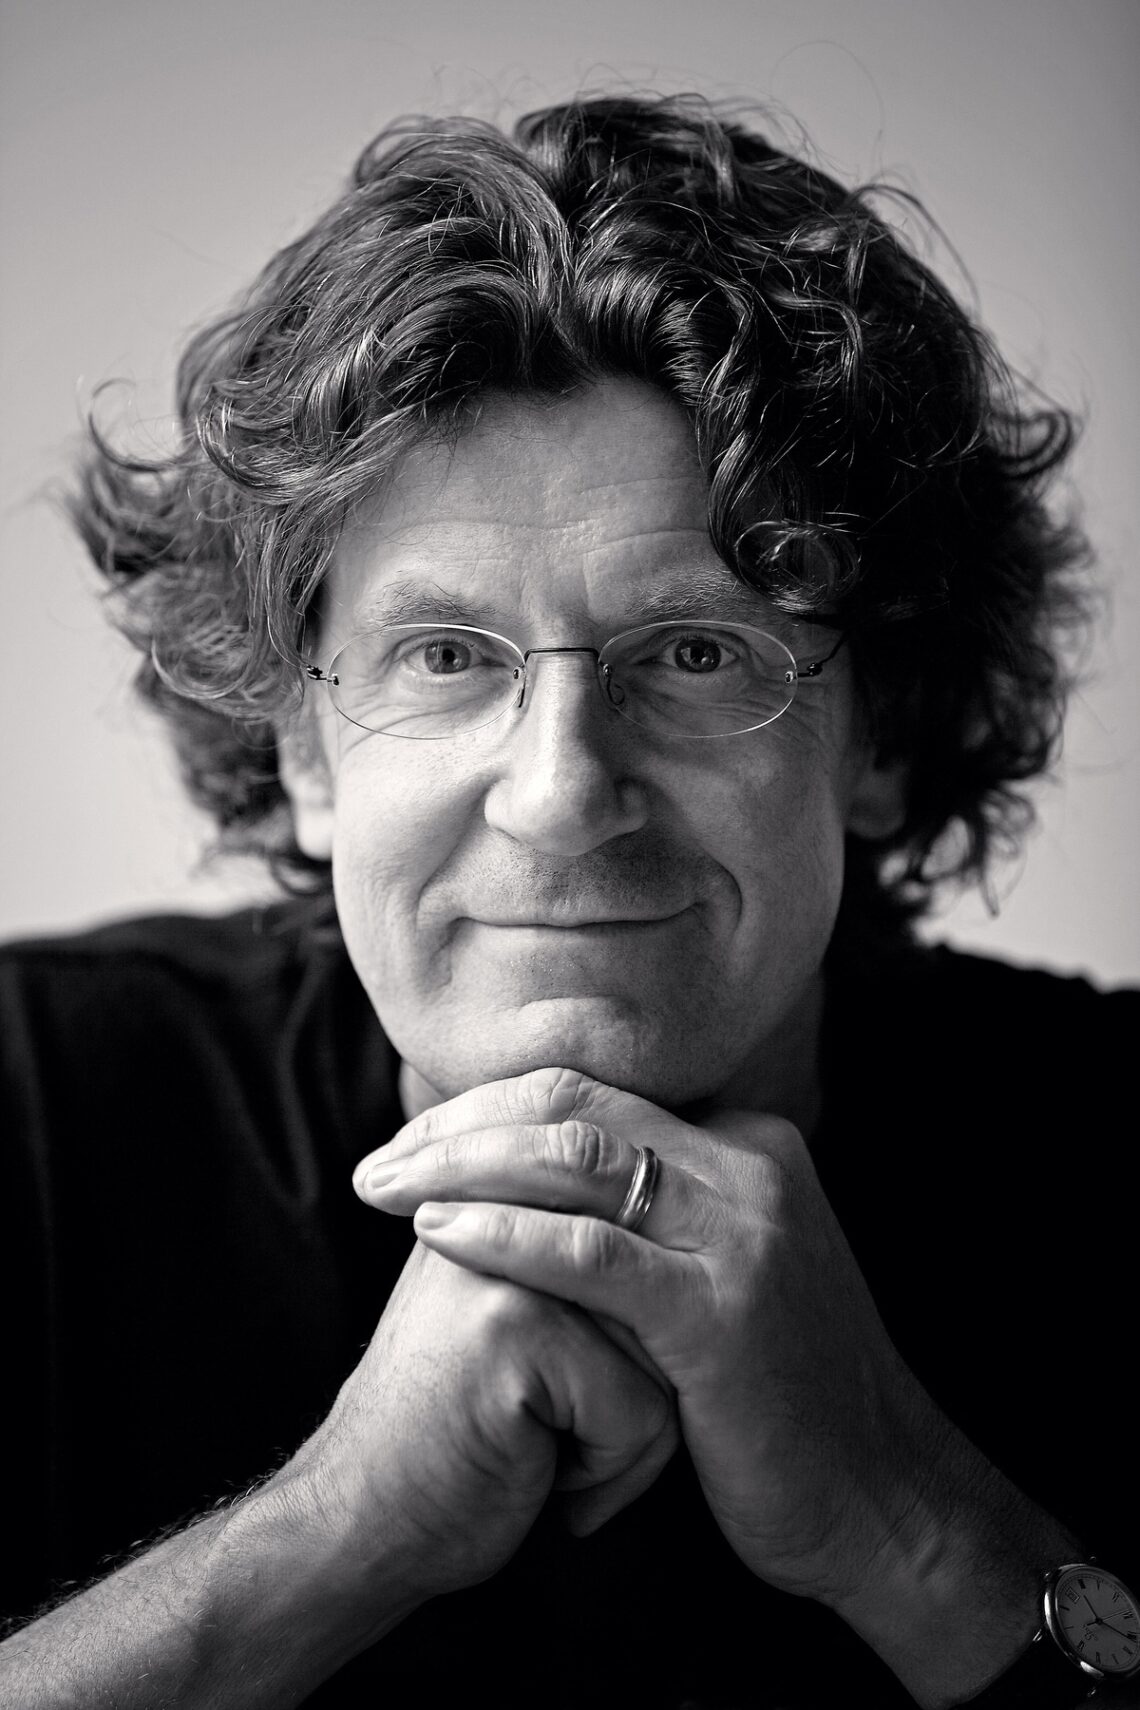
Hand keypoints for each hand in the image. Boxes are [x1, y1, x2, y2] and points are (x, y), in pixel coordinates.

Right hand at [291, 1235, 677, 1608]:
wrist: (359, 1521)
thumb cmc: (460, 1431)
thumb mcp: (516, 1315)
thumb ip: (575, 1259)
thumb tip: (686, 1223)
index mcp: (510, 1192)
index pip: (649, 1246)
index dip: (633, 1339)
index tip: (560, 1383)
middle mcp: (510, 1205)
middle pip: (664, 1296)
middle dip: (635, 1386)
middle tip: (549, 1423)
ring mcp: (511, 1259)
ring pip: (667, 1353)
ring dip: (624, 1433)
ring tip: (539, 1443)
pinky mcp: (518, 1327)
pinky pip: (641, 1411)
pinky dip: (606, 1470)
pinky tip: (532, 1468)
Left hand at [353, 1066, 965, 1610]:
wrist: (882, 1500)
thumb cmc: (780, 1398)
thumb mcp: (727, 1275)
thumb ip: (661, 1216)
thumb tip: (546, 1178)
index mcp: (748, 1145)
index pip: (594, 1093)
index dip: (491, 1108)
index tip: (417, 1140)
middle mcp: (751, 1166)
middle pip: (574, 1106)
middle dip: (459, 1124)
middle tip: (376, 1160)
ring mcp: (742, 1234)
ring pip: (574, 1159)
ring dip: (460, 1164)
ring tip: (381, 1186)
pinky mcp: (720, 1312)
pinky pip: (589, 1253)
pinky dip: (503, 1232)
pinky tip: (436, 1231)